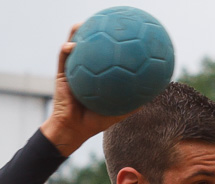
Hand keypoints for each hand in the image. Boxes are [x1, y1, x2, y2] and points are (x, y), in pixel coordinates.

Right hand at [38, 26, 132, 157]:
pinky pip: (62, 59)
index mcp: (97, 76)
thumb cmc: (94, 122)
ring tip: (81, 24)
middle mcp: (85, 71)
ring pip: (73, 48)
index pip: (105, 56)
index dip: (111, 44)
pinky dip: (66, 50)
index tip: (121, 33)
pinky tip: (71, 45)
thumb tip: (153, 94)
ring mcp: (72, 72)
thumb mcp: (118, 112)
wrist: (73, 129)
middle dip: (94, 33)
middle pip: (89, 48)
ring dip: (75, 34)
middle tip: (103, 22)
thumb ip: (133, 103)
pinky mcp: (61, 75)